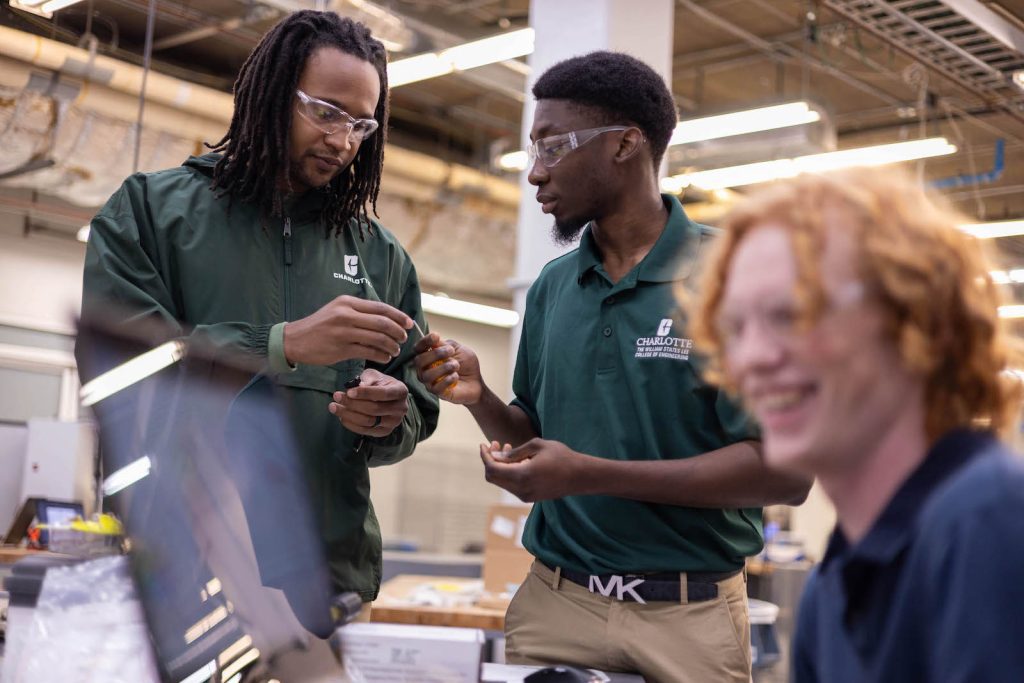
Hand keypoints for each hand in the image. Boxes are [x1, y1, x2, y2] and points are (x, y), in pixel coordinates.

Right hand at [284, 295, 411, 365]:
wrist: (295, 339)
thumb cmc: (321, 325)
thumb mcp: (338, 310)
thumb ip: (360, 312)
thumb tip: (389, 318)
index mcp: (347, 302)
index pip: (380, 307)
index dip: (398, 316)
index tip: (409, 323)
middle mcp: (346, 315)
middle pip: (382, 323)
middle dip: (398, 332)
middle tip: (403, 338)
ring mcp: (343, 332)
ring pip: (377, 338)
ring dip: (391, 345)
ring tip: (395, 350)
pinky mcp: (341, 349)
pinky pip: (368, 352)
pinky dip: (381, 355)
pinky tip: (385, 357)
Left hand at [329, 368, 408, 436]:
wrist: (387, 398)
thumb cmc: (379, 383)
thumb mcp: (374, 375)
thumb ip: (367, 379)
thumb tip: (358, 386)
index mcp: (401, 391)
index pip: (383, 393)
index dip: (365, 393)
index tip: (349, 391)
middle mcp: (401, 408)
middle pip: (374, 409)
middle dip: (352, 403)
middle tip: (336, 396)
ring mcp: (393, 422)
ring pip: (368, 421)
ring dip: (348, 414)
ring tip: (334, 406)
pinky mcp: (384, 432)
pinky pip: (365, 430)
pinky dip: (351, 424)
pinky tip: (341, 416)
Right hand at [413, 332, 482, 404]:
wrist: (477, 381)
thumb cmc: (466, 365)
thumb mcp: (458, 349)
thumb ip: (445, 344)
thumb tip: (434, 340)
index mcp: (429, 356)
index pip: (418, 348)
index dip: (424, 341)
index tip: (436, 337)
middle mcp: (425, 369)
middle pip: (419, 361)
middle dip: (435, 354)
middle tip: (450, 351)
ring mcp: (430, 382)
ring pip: (426, 375)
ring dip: (443, 367)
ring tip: (456, 365)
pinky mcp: (438, 393)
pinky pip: (436, 387)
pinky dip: (447, 380)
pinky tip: (455, 376)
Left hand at [479, 438, 589, 501]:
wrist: (581, 476)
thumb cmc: (561, 456)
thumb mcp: (537, 446)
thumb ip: (514, 452)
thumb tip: (495, 455)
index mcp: (521, 476)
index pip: (492, 469)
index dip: (485, 456)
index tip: (484, 444)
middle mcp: (521, 490)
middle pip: (493, 477)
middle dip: (491, 460)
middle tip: (497, 444)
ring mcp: (525, 496)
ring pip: (502, 482)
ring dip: (500, 466)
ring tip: (509, 448)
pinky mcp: (530, 497)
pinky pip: (512, 485)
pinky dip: (509, 472)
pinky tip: (518, 460)